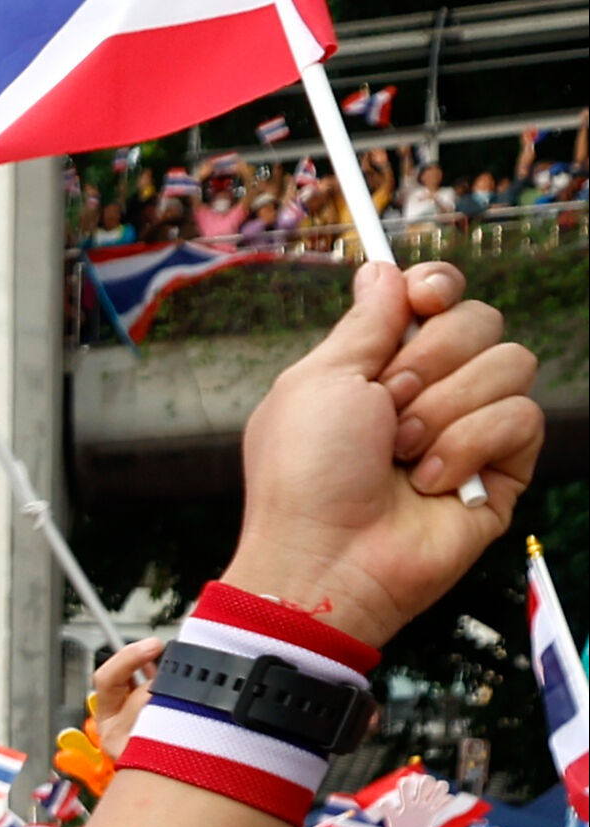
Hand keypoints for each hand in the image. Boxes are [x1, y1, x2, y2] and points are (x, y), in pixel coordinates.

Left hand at [228, 257, 545, 651]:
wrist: (327, 557)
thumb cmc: (304, 476)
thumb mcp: (319, 381)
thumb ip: (362, 323)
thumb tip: (382, 270)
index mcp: (380, 364)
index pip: (440, 294)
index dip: (439, 286)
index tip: (423, 298)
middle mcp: (431, 389)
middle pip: (481, 319)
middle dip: (430, 359)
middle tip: (387, 408)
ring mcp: (471, 426)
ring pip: (510, 363)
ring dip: (445, 409)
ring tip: (402, 455)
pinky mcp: (504, 467)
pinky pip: (521, 417)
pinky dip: (470, 446)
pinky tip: (431, 483)